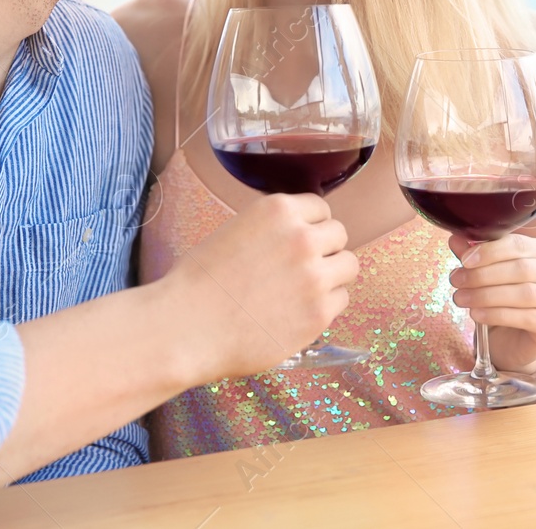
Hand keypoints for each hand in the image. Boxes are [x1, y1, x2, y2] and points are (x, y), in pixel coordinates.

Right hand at [166, 193, 357, 378]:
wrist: (186, 327)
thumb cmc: (198, 282)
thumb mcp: (234, 231)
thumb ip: (272, 229)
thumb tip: (297, 234)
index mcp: (278, 211)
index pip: (320, 208)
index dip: (310, 226)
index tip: (300, 242)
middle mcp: (302, 238)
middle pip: (339, 235)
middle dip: (324, 250)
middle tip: (301, 269)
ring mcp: (314, 276)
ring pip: (349, 266)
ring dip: (332, 276)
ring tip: (304, 290)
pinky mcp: (319, 313)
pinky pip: (341, 300)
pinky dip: (325, 307)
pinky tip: (297, 313)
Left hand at [448, 232, 535, 373]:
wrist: (515, 338)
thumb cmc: (504, 299)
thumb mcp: (487, 274)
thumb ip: (475, 256)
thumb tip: (455, 239)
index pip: (519, 244)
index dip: (489, 251)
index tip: (464, 260)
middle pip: (521, 269)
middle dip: (483, 275)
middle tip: (456, 281)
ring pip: (524, 293)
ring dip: (486, 295)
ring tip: (461, 298)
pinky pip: (526, 317)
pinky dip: (497, 314)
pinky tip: (476, 314)